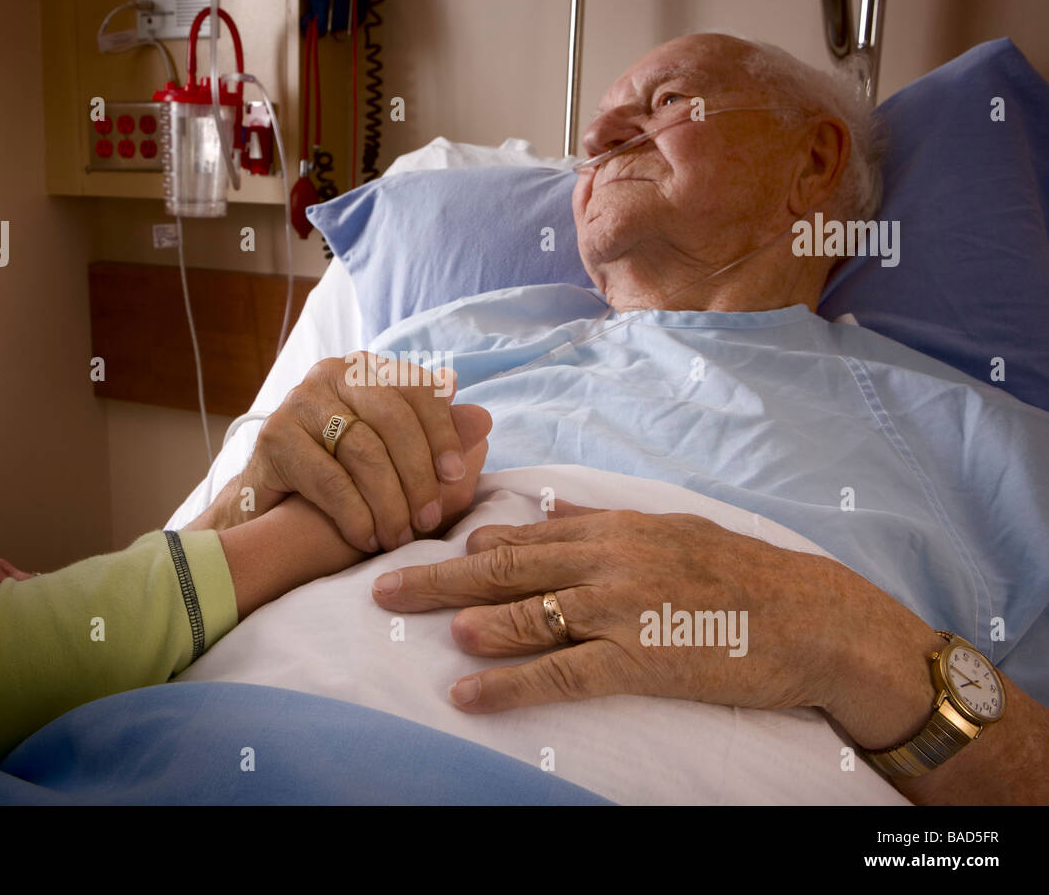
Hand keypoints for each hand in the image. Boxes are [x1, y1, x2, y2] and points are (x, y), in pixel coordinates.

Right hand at [194, 353, 467, 552]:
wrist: (275, 511)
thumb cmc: (348, 481)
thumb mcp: (401, 459)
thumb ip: (439, 439)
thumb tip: (483, 418)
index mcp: (369, 370)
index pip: (416, 388)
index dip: (441, 432)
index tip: (455, 476)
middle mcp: (332, 374)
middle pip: (391, 417)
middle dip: (417, 474)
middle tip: (429, 520)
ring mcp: (299, 401)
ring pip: (363, 450)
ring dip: (389, 502)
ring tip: (400, 537)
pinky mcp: (274, 437)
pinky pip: (328, 478)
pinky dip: (355, 515)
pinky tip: (368, 540)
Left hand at [369, 502, 938, 741]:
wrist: (816, 620)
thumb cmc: (745, 576)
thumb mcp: (672, 528)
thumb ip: (604, 518)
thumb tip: (551, 505)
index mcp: (616, 528)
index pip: (523, 532)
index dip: (465, 544)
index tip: (420, 550)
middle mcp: (610, 559)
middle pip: (507, 566)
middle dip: (437, 576)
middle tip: (383, 587)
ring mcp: (624, 608)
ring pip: (527, 613)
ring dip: (468, 621)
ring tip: (420, 626)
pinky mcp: (642, 658)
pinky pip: (562, 673)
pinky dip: (510, 683)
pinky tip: (469, 694)